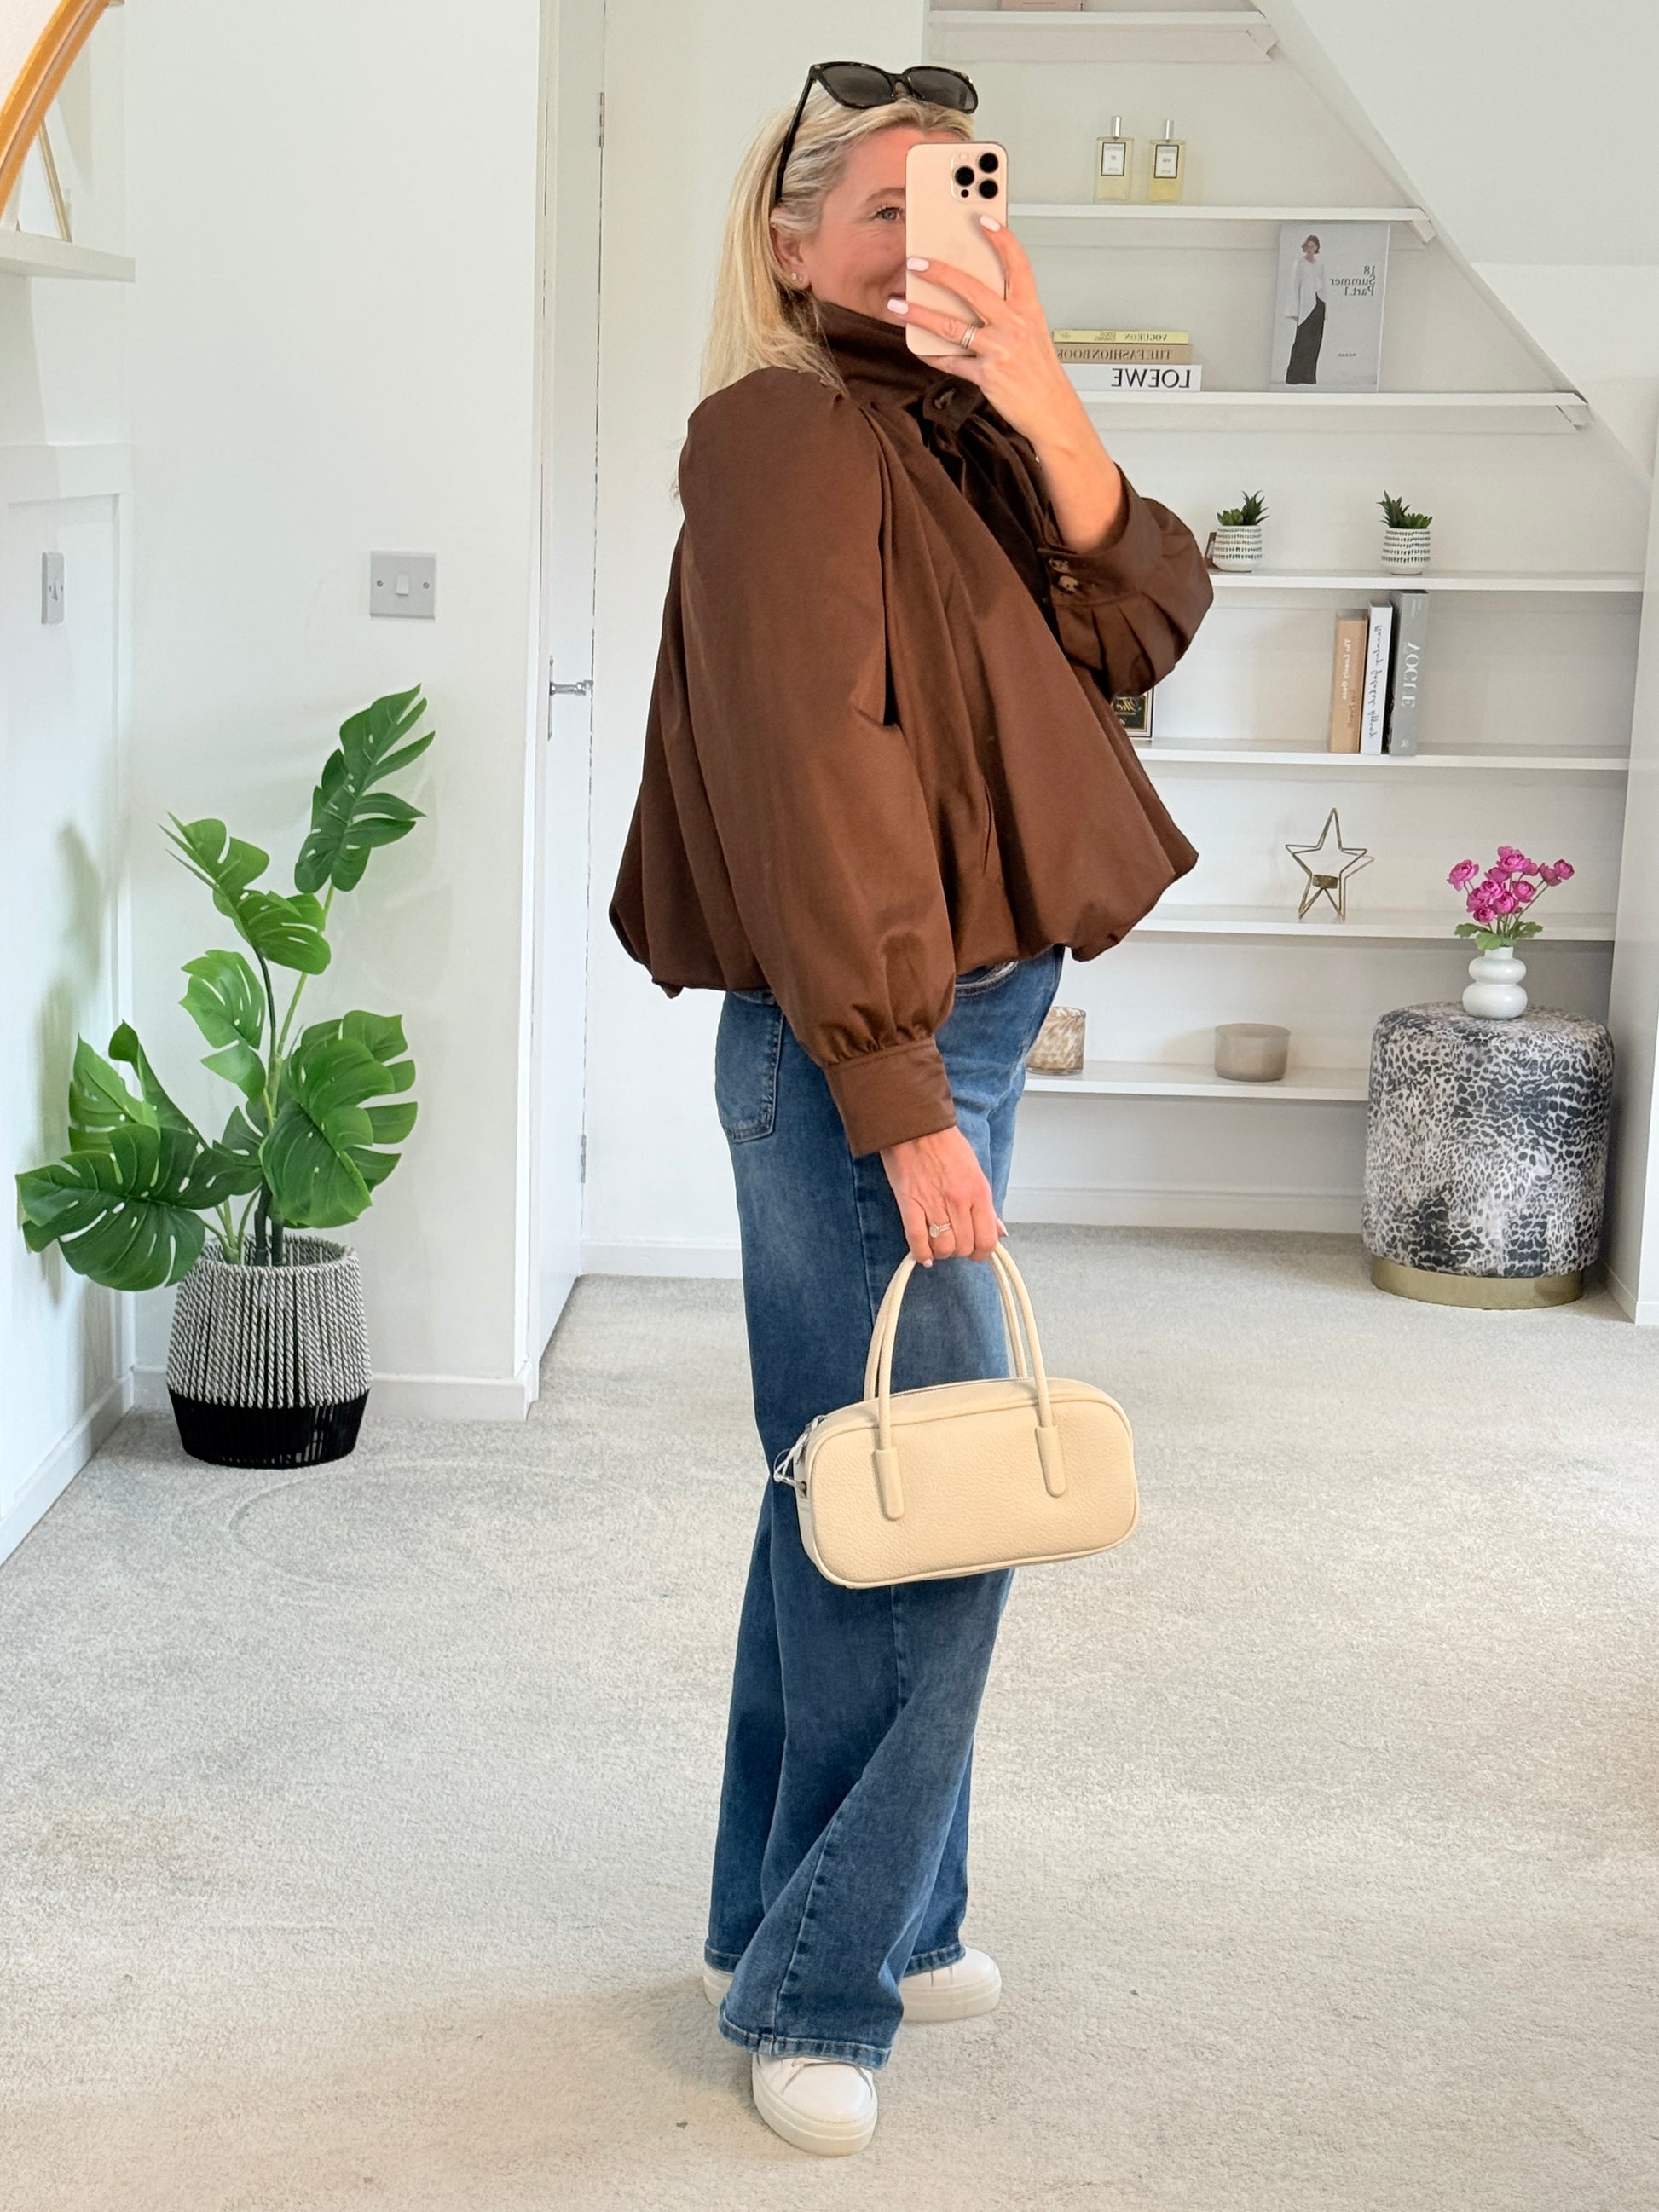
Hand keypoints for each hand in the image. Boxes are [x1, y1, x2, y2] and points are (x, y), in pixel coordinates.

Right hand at [880, 1125, 1004, 1266]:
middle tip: (955, 1244)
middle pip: (964, 1246)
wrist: (916, 1125)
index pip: (988, 1239)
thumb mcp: (975, 1172)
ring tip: (938, 1245)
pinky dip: (920, 1253)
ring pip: (943, 1247)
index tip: (977, 1252)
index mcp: (978, 1192)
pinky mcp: (909, 1202)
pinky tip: (922, 1254)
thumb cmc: (945, 1144)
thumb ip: (986, 1205)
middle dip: (960, 1251)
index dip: (983, 1253)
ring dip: (941, 1252)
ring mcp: (933, 1203)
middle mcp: (958, 1200)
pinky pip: (917, 1239)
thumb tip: (999, 1230)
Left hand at [888, 219, 1124, 552]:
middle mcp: (1015, 325)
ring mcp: (1001, 350)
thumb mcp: (1033, 335)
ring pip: (952, 325)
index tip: (982, 219)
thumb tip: (975, 296)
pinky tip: (916, 346)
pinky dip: (931, 354)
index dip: (1002, 240)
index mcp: (1030, 310)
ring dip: (920, 314)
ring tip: (897, 305)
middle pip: (974, 289)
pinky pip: (951, 362)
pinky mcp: (987, 375)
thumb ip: (1008, 312)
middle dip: (940, 272)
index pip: (1019, 265)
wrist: (1054, 414)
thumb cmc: (1041, 375)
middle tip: (915, 262)